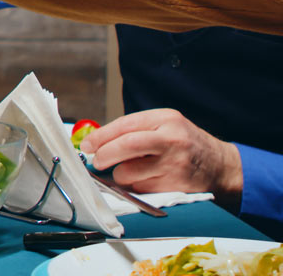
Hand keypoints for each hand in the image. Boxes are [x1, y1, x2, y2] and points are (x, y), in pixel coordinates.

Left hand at [80, 108, 242, 206]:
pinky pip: (142, 190)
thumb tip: (98, 140)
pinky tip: (144, 181)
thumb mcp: (165, 124)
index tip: (87, 145)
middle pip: (127, 146)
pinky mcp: (176, 187)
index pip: (125, 125)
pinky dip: (135, 187)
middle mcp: (171, 140)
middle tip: (95, 161)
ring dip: (120, 175)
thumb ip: (136, 129)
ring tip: (127, 170)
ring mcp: (175, 165)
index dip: (101, 136)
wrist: (222, 167)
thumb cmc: (185, 143)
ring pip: (130, 173)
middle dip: (104, 155)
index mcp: (165, 119)